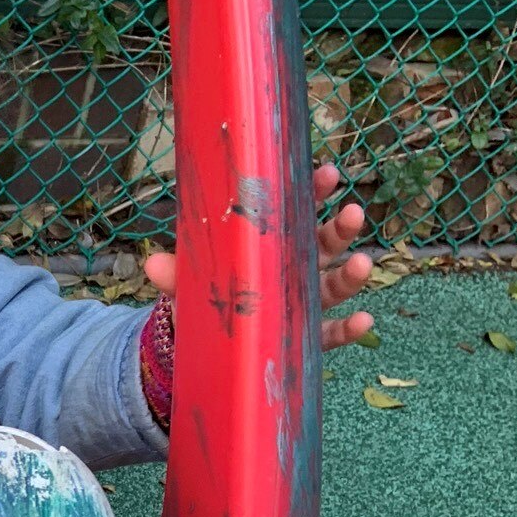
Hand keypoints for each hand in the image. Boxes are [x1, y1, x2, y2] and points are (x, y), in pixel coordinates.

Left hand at [141, 162, 373, 348]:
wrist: (208, 344)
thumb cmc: (209, 299)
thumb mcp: (191, 284)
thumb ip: (177, 274)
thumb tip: (151, 265)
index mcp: (272, 246)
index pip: (295, 213)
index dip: (312, 192)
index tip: (326, 172)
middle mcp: (296, 270)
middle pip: (324, 245)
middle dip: (341, 229)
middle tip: (354, 213)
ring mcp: (306, 303)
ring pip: (335, 285)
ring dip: (352, 273)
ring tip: (362, 263)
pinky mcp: (308, 338)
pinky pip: (332, 333)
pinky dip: (350, 329)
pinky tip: (365, 321)